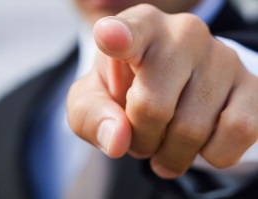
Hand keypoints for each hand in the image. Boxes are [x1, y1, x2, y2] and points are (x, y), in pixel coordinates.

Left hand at [67, 4, 257, 178]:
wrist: (170, 90)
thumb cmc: (125, 91)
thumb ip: (92, 116)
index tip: (108, 36)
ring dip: (172, 153)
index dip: (117, 36)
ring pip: (192, 129)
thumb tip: (117, 140)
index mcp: (138, 30)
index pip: (127, 31)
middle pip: (153, 106)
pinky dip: (212, 154)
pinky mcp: (252, 85)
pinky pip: (237, 133)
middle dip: (141, 139)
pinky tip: (199, 145)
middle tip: (140, 137)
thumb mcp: (92, 101)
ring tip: (164, 142)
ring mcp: (222, 57)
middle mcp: (183, 34)